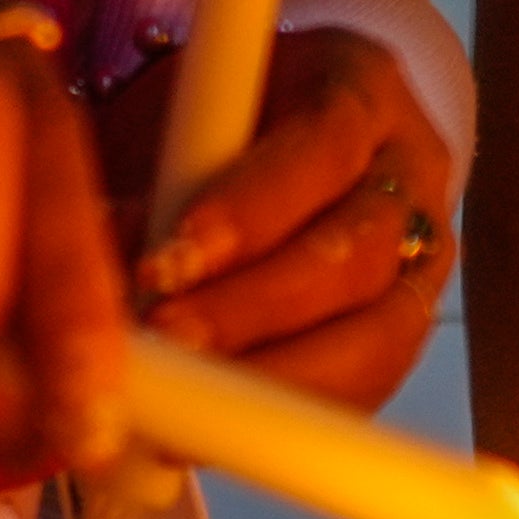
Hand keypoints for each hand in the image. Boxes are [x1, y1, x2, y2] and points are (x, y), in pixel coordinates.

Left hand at [95, 28, 453, 413]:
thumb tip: (94, 251)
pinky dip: (293, 414)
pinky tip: (219, 431)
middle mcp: (411, 171)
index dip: (247, 211)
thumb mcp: (180, 113)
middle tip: (162, 339)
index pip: (322, 145)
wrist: (294, 131)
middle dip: (249, 310)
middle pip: (354, 252)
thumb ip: (148, 167)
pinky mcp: (411, 326)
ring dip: (273, 373)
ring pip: (378, 332)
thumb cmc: (223, 118)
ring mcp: (425, 256)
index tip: (164, 261)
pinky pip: (371, 387)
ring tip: (185, 399)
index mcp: (360, 88)